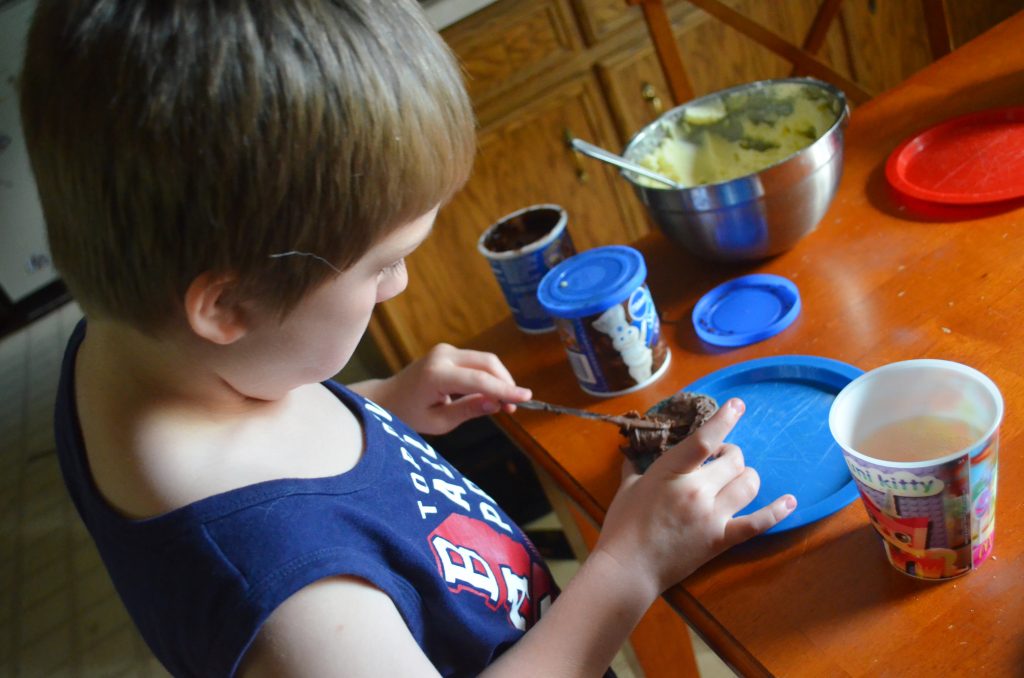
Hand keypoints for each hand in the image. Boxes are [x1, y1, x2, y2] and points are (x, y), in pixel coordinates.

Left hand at [351, 343, 531, 434]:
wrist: (387, 398)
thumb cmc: (409, 415)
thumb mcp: (439, 422)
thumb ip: (468, 410)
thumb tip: (497, 403)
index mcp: (436, 376)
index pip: (479, 380)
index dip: (505, 389)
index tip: (527, 397)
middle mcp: (442, 356)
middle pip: (487, 363)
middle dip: (506, 382)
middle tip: (514, 406)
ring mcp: (445, 350)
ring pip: (485, 360)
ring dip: (499, 379)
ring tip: (505, 404)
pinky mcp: (448, 351)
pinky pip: (476, 360)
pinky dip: (488, 375)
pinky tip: (492, 393)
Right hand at [593, 398, 795, 598]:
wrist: (628, 568)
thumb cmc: (622, 526)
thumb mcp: (627, 487)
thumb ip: (634, 466)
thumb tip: (631, 452)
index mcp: (670, 472)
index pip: (704, 440)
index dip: (724, 420)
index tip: (738, 405)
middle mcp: (696, 490)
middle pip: (733, 460)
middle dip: (731, 454)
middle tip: (720, 460)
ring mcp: (712, 515)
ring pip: (748, 483)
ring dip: (745, 476)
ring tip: (734, 479)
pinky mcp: (722, 539)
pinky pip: (758, 522)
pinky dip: (777, 511)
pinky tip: (790, 501)